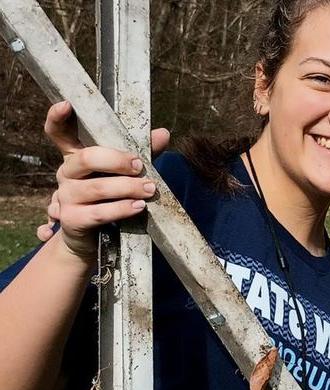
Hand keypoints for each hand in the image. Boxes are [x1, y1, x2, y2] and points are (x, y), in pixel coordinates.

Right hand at [39, 101, 169, 255]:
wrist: (95, 236)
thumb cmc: (111, 196)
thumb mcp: (125, 171)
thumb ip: (142, 152)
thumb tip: (163, 134)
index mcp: (76, 156)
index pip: (59, 133)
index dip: (58, 118)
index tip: (66, 104)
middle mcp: (66, 173)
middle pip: (86, 158)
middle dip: (116, 160)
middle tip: (139, 166)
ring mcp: (66, 197)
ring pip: (96, 188)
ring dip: (127, 188)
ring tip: (150, 189)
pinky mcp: (71, 219)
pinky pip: (98, 213)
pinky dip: (121, 209)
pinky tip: (138, 207)